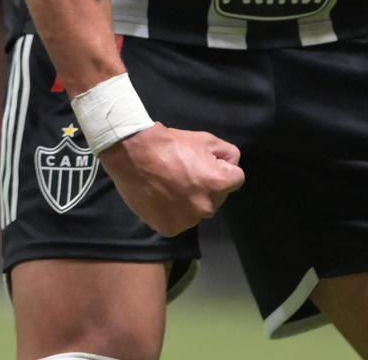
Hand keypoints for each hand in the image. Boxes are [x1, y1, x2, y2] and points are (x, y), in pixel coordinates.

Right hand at [99, 123, 243, 236]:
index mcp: (218, 185)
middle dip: (205, 187)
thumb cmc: (169, 144)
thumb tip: (231, 166)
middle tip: (184, 173)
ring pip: (196, 211)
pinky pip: (177, 221)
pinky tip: (160, 197)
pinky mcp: (168, 228)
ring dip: (188, 201)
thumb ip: (228, 153)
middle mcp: (206, 208)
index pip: (235, 180)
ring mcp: (187, 221)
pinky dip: (170, 212)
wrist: (132, 153)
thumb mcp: (206, 139)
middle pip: (215, 198)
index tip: (203, 164)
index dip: (220, 168)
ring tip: (169, 185)